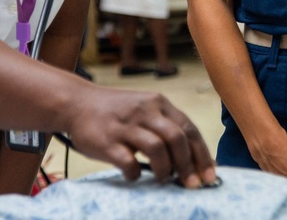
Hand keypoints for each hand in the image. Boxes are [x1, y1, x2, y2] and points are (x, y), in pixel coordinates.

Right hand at [65, 83, 216, 188]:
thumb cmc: (117, 111)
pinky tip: (134, 175)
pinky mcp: (107, 141)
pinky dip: (136, 173)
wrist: (77, 103)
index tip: (210, 175)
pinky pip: (129, 162)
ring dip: (165, 169)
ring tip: (163, 178)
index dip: (202, 154)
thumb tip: (192, 158)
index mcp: (158, 103)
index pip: (189, 128)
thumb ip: (165, 126)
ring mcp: (126, 125)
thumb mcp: (144, 108)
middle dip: (188, 165)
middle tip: (190, 184)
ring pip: (157, 149)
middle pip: (177, 138)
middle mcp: (145, 111)